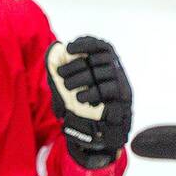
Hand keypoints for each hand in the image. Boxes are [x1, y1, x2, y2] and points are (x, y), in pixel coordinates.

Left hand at [46, 36, 131, 168]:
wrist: (109, 132)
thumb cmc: (91, 107)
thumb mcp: (79, 88)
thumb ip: (69, 74)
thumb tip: (52, 58)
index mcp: (109, 64)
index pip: (100, 46)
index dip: (85, 43)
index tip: (68, 48)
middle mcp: (117, 70)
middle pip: (97, 60)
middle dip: (75, 65)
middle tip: (60, 73)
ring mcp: (122, 83)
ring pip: (100, 73)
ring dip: (80, 78)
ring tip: (67, 86)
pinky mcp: (123, 98)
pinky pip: (107, 90)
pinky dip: (91, 93)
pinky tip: (80, 98)